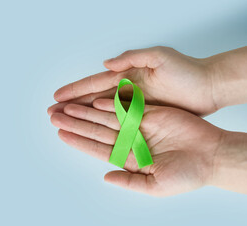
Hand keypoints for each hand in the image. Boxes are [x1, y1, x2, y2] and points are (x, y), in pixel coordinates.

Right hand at [48, 46, 218, 115]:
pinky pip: (116, 123)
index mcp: (126, 76)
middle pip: (91, 100)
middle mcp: (126, 91)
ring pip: (100, 114)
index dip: (75, 90)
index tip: (57, 96)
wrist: (208, 87)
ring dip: (82, 119)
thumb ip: (133, 57)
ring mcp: (133, 105)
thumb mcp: (160, 57)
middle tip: (52, 114)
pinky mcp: (143, 117)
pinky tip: (91, 132)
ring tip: (65, 124)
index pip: (94, 84)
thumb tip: (107, 63)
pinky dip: (102, 127)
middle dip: (71, 107)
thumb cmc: (186, 70)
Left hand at [49, 99, 224, 195]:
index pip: (97, 148)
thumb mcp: (155, 186)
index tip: (61, 135)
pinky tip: (94, 102)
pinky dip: (111, 104)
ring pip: (106, 117)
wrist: (212, 157)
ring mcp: (139, 126)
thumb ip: (128, 182)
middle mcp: (130, 140)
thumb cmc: (187, 175)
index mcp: (129, 158)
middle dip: (75, 123)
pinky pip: (127, 107)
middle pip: (96, 130)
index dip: (78, 141)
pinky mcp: (150, 113)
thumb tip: (105, 177)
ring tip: (66, 107)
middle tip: (54, 117)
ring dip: (86, 112)